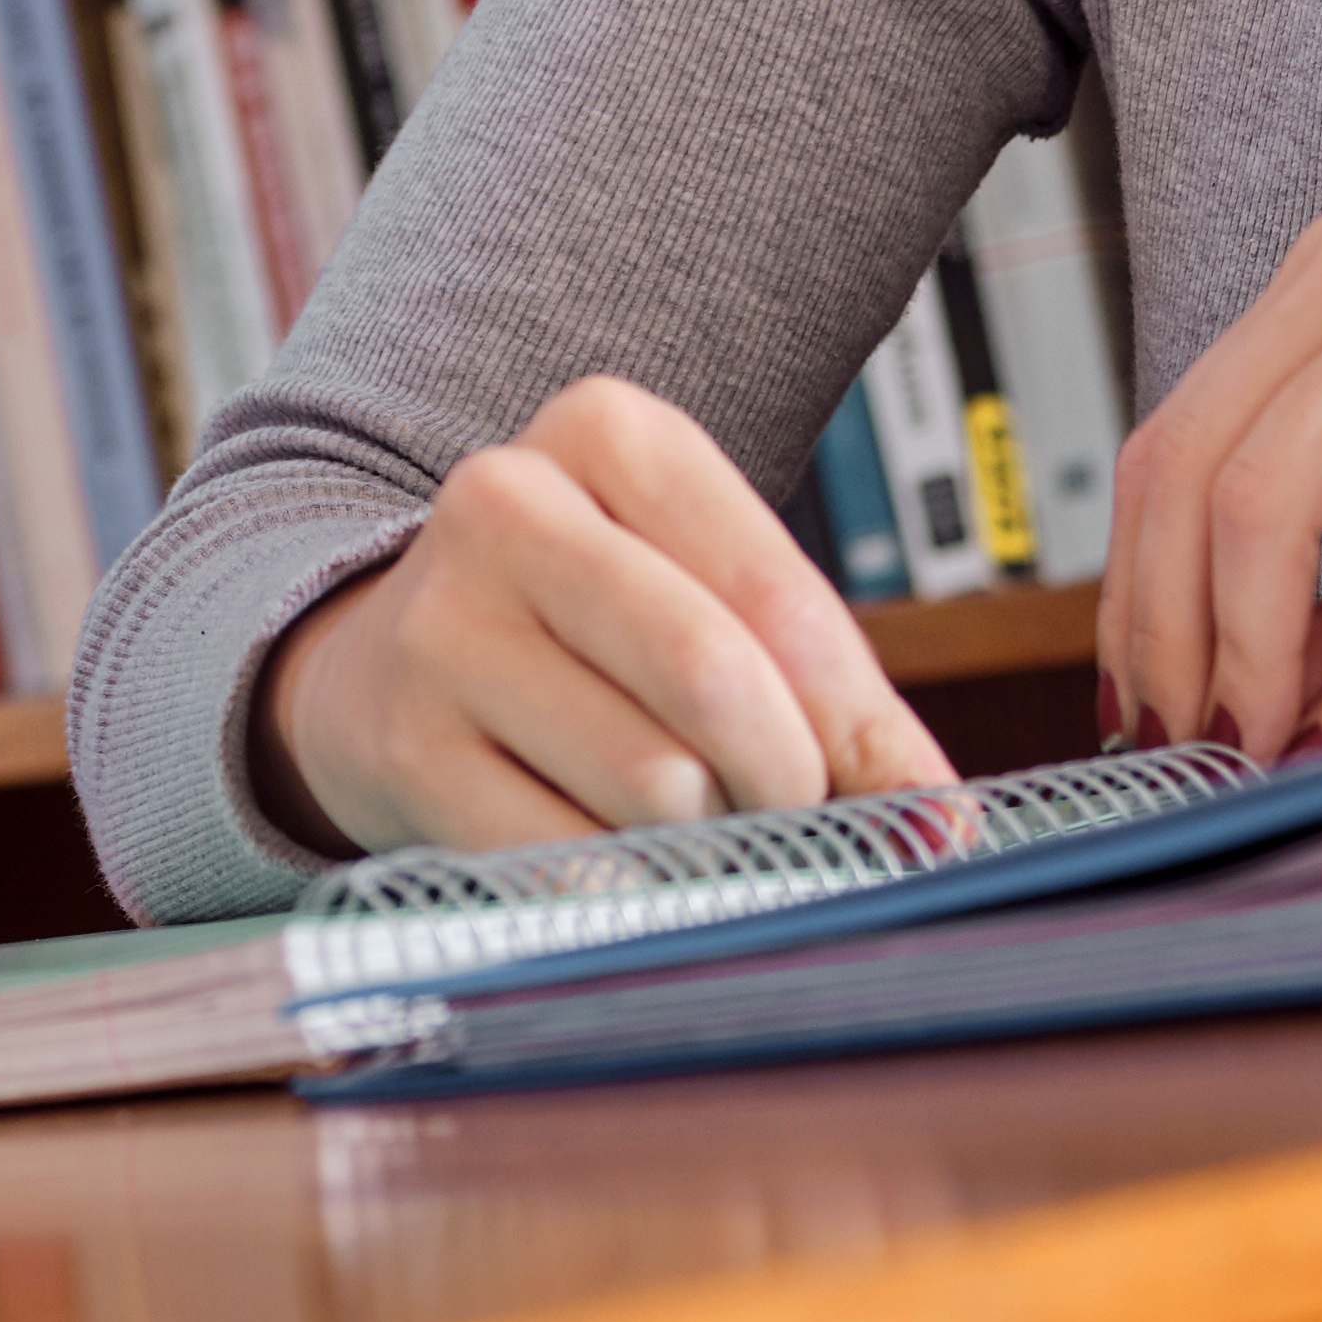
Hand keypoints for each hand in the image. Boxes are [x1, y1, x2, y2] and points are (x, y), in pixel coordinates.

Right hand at [255, 371, 957, 857]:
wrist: (382, 664)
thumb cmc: (585, 630)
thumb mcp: (701, 597)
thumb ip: (829, 692)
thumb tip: (939, 822)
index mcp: (606, 432)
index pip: (779, 597)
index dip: (864, 727)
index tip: (919, 811)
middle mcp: (508, 503)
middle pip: (713, 677)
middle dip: (790, 784)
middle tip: (797, 819)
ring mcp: (443, 625)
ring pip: (654, 781)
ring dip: (710, 842)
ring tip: (692, 824)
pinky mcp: (408, 747)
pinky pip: (575, 860)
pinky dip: (633, 890)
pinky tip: (622, 859)